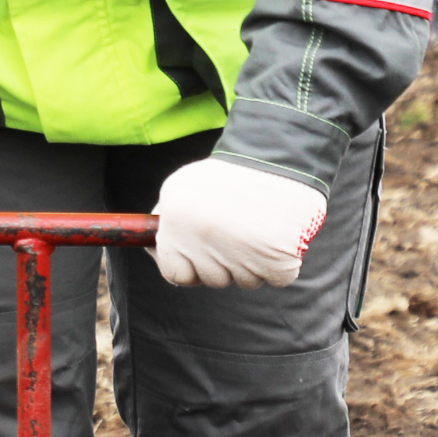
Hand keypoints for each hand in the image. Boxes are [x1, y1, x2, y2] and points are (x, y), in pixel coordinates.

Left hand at [151, 156, 329, 287]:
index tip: (202, 253)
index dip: (190, 267)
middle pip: (214, 280)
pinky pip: (277, 278)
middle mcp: (204, 241)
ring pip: (247, 281)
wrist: (278, 155)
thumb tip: (155, 251)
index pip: (175, 274)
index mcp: (176, 224)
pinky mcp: (277, 262)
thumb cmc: (231, 172)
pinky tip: (280, 234)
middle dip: (226, 262)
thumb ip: (165, 219)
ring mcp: (241, 256)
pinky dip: (282, 263)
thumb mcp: (183, 185)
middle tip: (238, 228)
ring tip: (260, 225)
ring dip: (255, 262)